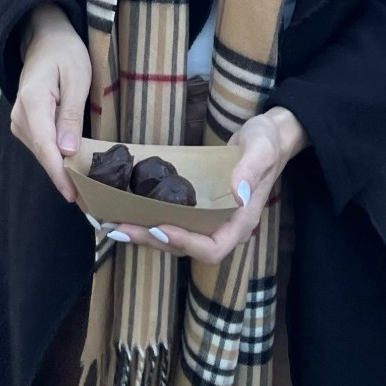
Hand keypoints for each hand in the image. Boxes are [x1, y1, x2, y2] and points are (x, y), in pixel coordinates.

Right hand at [10, 4, 90, 204]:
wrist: (46, 37)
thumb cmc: (66, 52)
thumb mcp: (77, 77)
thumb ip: (71, 114)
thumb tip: (67, 151)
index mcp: (33, 102)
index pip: (45, 147)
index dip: (59, 174)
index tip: (73, 195)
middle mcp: (20, 115)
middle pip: (43, 154)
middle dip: (65, 177)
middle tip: (92, 199)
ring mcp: (19, 120)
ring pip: (42, 153)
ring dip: (62, 169)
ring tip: (87, 187)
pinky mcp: (25, 123)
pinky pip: (42, 146)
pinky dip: (57, 158)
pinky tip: (75, 167)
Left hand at [112, 106, 306, 263]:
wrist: (268, 136)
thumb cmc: (267, 142)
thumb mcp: (261, 149)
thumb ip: (250, 170)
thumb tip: (238, 194)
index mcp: (241, 222)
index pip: (212, 248)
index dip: (186, 243)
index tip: (160, 227)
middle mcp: (224, 228)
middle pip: (186, 248)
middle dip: (153, 240)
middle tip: (122, 228)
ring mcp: (211, 220)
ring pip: (176, 238)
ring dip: (146, 234)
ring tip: (116, 224)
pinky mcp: (200, 210)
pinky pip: (175, 221)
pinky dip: (151, 220)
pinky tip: (130, 211)